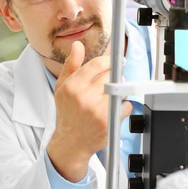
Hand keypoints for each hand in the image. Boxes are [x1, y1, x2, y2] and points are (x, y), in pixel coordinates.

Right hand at [47, 41, 131, 181]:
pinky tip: (112, 111)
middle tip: (110, 84)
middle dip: (114, 77)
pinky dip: (123, 107)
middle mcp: (84, 97)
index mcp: (72, 86)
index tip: (117, 62)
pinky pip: (125, 105)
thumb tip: (77, 45)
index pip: (98, 64)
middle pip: (111, 75)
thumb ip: (71, 65)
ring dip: (119, 92)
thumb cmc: (67, 113)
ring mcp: (97, 110)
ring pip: (120, 90)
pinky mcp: (108, 121)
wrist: (70, 142)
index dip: (110, 61)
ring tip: (109, 98)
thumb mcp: (62, 87)